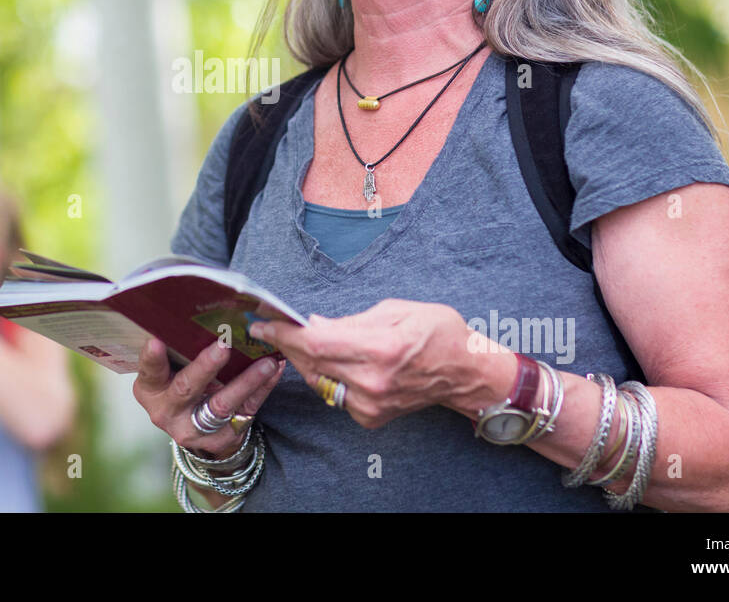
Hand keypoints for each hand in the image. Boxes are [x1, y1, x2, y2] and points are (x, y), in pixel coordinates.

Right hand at [133, 337, 285, 459]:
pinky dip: (262, 390)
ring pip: (221, 405)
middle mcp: (167, 411)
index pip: (150, 371)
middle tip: (223, 346)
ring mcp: (193, 429)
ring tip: (266, 362)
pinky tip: (274, 371)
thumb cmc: (180, 382)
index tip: (157, 341)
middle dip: (206, 367)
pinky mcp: (219, 438)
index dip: (152, 358)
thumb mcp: (170, 370)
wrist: (194, 426)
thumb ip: (178, 349)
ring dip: (247, 381)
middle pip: (186, 388)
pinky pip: (245, 412)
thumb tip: (197, 312)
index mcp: (150, 389)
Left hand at [248, 298, 483, 429]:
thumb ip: (351, 321)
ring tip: (295, 339)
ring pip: (318, 380)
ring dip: (303, 360)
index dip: (284, 333)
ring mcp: (370, 404)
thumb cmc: (438, 333)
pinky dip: (325, 376)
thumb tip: (314, 324)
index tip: (262, 322)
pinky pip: (334, 394)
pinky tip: (325, 360)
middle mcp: (372, 382)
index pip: (316, 343)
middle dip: (286, 343)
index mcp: (380, 349)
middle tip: (269, 327)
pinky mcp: (370, 417)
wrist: (466, 374)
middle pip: (311, 363)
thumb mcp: (396, 310)